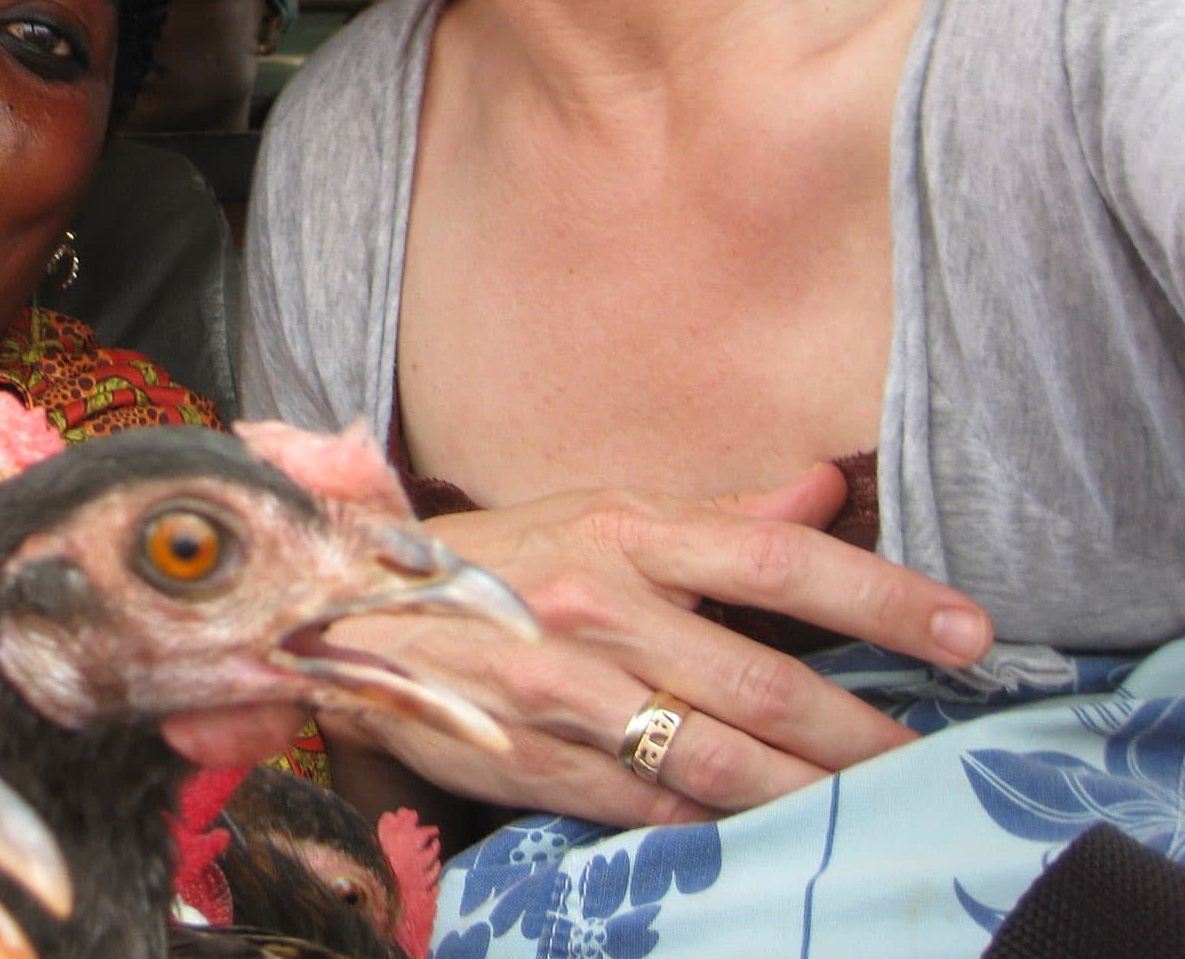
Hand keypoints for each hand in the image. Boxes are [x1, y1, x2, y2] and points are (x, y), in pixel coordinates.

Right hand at [315, 464, 994, 827]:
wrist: (348, 616)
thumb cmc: (491, 562)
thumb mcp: (595, 511)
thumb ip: (718, 515)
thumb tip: (822, 489)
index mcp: (621, 529)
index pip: (775, 558)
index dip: (882, 594)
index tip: (968, 631)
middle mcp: (596, 606)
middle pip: (767, 679)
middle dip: (867, 730)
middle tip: (934, 760)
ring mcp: (564, 690)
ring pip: (722, 757)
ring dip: (812, 790)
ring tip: (875, 805)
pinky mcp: (539, 760)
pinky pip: (655, 804)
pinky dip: (722, 821)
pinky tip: (767, 826)